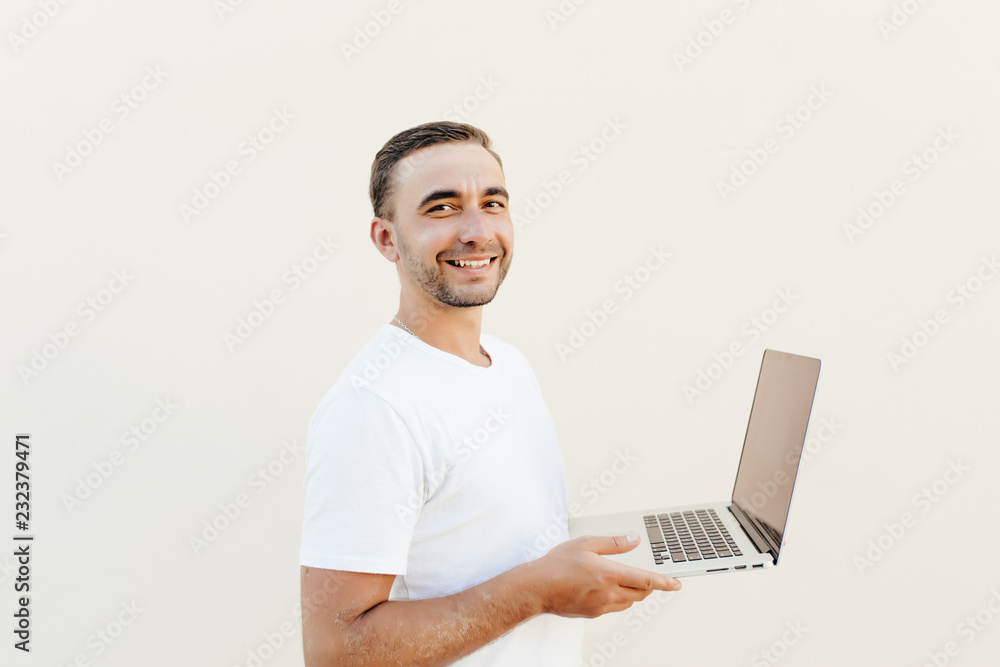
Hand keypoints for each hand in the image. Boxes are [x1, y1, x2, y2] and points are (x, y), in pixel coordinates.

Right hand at [528, 533, 681, 618]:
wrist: (537, 588)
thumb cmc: (557, 565)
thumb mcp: (586, 544)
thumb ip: (612, 543)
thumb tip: (632, 540)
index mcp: (610, 574)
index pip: (646, 580)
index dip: (665, 583)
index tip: (677, 584)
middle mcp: (609, 593)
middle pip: (641, 594)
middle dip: (650, 587)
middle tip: (651, 579)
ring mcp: (602, 606)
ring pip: (628, 602)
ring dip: (633, 593)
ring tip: (625, 580)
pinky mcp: (593, 613)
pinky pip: (613, 607)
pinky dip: (617, 598)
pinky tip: (606, 588)